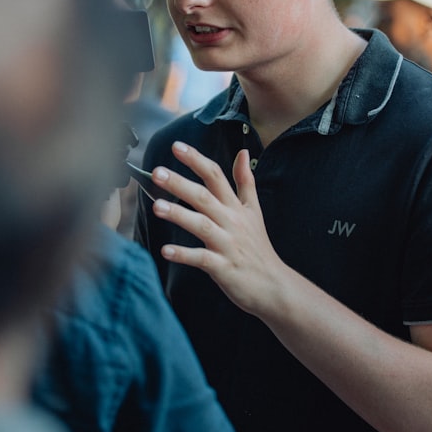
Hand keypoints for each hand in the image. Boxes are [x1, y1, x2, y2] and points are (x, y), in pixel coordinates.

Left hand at [151, 141, 286, 315]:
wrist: (274, 285)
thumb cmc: (258, 248)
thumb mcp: (255, 211)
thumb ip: (246, 181)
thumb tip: (243, 152)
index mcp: (236, 207)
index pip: (216, 176)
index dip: (196, 160)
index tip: (176, 146)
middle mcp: (231, 222)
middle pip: (204, 197)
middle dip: (180, 184)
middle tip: (156, 173)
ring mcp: (227, 244)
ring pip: (202, 225)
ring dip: (179, 215)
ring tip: (157, 206)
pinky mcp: (224, 267)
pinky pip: (202, 259)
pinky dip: (184, 254)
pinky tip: (166, 250)